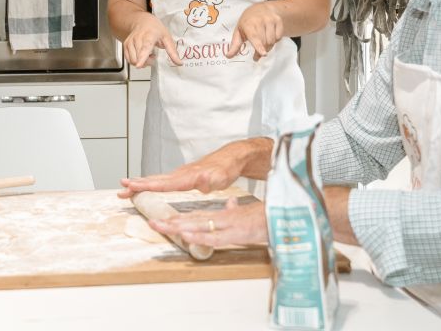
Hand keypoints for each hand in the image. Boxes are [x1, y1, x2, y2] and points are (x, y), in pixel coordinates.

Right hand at [117, 142, 245, 197]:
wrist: (231, 158)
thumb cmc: (225, 170)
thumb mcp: (221, 178)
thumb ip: (209, 180)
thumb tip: (201, 180)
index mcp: (186, 177)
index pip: (162, 183)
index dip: (146, 186)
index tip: (130, 186)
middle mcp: (180, 174)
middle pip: (154, 180)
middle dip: (136, 184)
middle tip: (120, 188)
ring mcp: (180, 174)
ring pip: (156, 179)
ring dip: (140, 183)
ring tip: (125, 187)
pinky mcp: (182, 176)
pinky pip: (162, 180)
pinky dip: (150, 183)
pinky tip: (145, 185)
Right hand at [123, 14, 181, 67]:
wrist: (142, 21)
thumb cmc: (155, 29)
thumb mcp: (167, 38)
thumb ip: (172, 52)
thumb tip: (179, 63)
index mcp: (149, 36)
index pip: (145, 48)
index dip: (142, 58)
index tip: (139, 65)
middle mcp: (137, 38)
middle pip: (139, 58)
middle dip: (147, 62)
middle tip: (153, 55)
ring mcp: (130, 42)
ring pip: (133, 60)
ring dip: (141, 62)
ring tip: (147, 54)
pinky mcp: (125, 45)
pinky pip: (129, 59)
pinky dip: (135, 61)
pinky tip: (140, 54)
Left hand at [149, 197, 267, 247]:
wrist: (289, 213)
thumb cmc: (269, 217)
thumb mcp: (248, 213)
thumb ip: (236, 209)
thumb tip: (231, 203)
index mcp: (225, 217)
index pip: (197, 218)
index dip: (179, 220)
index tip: (163, 221)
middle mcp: (224, 219)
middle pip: (193, 221)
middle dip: (171, 223)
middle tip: (152, 222)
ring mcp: (230, 225)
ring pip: (199, 226)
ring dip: (179, 227)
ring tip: (161, 225)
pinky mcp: (239, 231)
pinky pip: (216, 235)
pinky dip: (200, 234)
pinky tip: (186, 235)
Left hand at [229, 2, 284, 60]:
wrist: (261, 8)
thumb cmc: (248, 22)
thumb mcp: (239, 31)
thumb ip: (235, 45)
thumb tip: (228, 56)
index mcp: (248, 23)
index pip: (254, 36)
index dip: (259, 46)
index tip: (263, 54)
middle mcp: (260, 20)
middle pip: (264, 42)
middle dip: (261, 51)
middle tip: (257, 55)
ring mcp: (270, 19)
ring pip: (272, 40)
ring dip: (268, 46)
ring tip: (263, 43)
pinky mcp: (278, 20)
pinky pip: (279, 37)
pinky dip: (275, 40)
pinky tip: (269, 35)